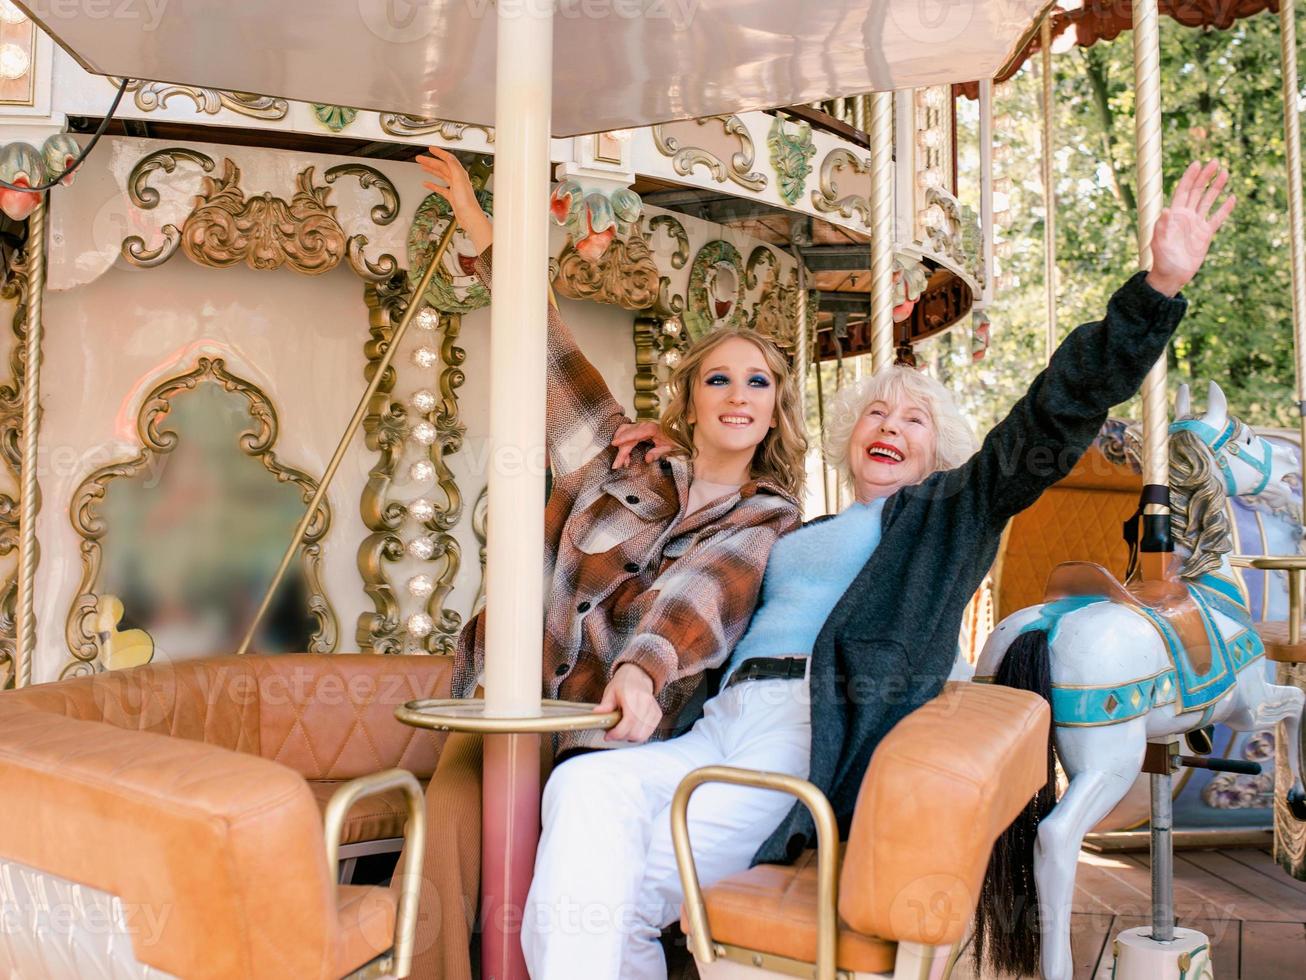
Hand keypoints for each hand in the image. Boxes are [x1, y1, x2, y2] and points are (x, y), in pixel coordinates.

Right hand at [414, 146, 492, 253]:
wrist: (469, 216)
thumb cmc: (466, 201)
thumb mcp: (459, 178)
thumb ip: (454, 166)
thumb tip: (448, 156)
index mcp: (460, 173)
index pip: (448, 159)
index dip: (439, 153)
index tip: (431, 148)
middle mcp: (458, 179)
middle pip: (442, 166)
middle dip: (430, 161)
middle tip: (419, 158)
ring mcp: (454, 188)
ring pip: (441, 176)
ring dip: (431, 170)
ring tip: (422, 166)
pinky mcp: (452, 196)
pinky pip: (440, 188)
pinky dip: (433, 185)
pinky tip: (426, 183)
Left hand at [594, 663, 661, 742]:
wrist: (638, 676)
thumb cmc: (623, 684)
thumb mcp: (610, 691)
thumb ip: (605, 704)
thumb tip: (597, 713)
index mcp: (633, 696)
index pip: (629, 721)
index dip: (618, 733)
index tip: (608, 736)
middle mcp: (646, 703)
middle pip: (636, 732)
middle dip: (622, 737)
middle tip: (613, 733)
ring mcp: (654, 709)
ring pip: (643, 735)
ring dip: (630, 737)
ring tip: (622, 730)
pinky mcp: (657, 715)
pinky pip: (649, 732)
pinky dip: (639, 734)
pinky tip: (631, 727)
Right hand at [611, 421, 674, 469]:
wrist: (677, 433)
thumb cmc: (673, 440)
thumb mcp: (668, 448)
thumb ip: (657, 453)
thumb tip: (647, 459)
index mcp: (650, 429)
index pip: (633, 434)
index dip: (623, 439)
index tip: (614, 444)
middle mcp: (643, 425)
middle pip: (626, 436)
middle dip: (620, 451)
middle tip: (617, 465)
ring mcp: (639, 426)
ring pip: (623, 432)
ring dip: (620, 446)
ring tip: (623, 461)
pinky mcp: (638, 428)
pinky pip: (626, 434)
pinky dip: (623, 443)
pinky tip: (626, 456)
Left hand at [1146, 160, 1235, 296]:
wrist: (1172, 276)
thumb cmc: (1162, 260)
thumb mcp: (1159, 243)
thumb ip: (1161, 226)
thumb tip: (1165, 210)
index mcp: (1174, 216)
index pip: (1183, 191)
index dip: (1189, 177)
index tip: (1197, 163)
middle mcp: (1186, 216)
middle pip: (1197, 192)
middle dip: (1205, 177)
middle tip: (1215, 162)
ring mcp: (1196, 224)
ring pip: (1208, 201)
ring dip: (1216, 187)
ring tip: (1225, 172)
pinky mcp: (1205, 234)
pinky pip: (1217, 218)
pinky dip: (1225, 208)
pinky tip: (1232, 197)